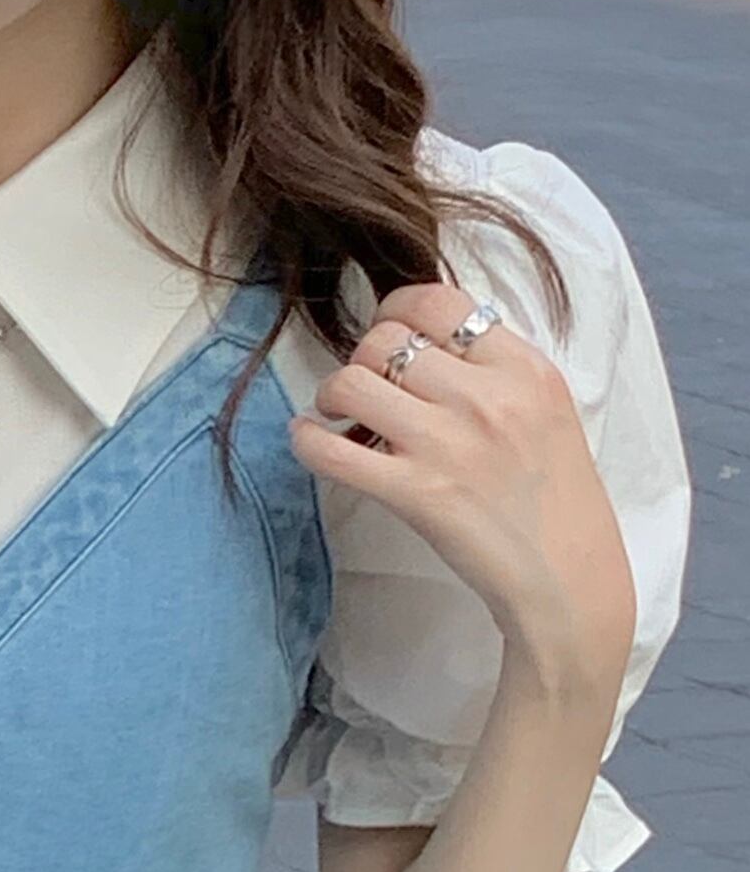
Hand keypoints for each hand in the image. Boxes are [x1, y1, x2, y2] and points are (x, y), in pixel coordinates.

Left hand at [290, 282, 636, 700]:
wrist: (565, 571)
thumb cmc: (551, 494)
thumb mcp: (543, 408)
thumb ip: (494, 372)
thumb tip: (423, 348)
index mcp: (523, 366)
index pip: (439, 301)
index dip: (396, 310)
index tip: (388, 335)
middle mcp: (486, 396)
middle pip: (386, 340)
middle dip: (361, 358)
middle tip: (364, 388)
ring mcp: (447, 444)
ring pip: (352, 383)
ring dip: (331, 395)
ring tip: (338, 416)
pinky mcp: (414, 493)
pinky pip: (332, 452)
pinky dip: (306, 441)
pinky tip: (308, 440)